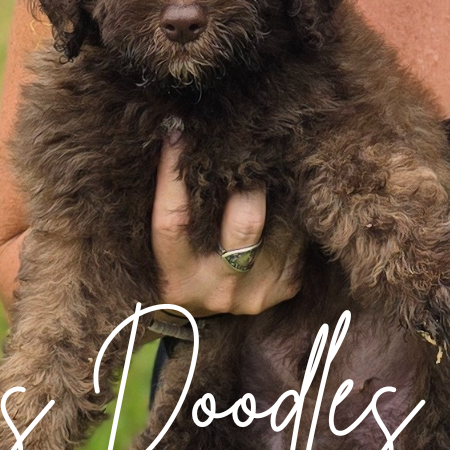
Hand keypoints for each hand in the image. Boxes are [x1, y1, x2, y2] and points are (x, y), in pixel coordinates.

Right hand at [151, 129, 305, 317]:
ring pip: (280, 227)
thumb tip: (176, 136)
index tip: (179, 131)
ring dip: (278, 193)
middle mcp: (217, 288)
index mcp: (176, 276)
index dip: (174, 174)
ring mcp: (254, 293)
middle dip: (249, 181)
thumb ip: (169, 207)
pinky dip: (291, 216)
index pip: (173, 219)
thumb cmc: (172, 267)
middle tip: (249, 147)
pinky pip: (296, 240)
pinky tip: (283, 199)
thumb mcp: (154, 249)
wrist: (196, 318)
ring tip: (270, 165)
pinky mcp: (282, 289)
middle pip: (245, 224)